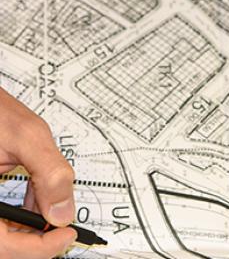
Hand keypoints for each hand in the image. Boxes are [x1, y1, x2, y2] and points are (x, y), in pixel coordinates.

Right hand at [0, 88, 76, 257]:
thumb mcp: (28, 137)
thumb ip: (50, 173)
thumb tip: (64, 211)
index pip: (2, 246)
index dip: (38, 249)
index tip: (67, 235)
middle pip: (2, 245)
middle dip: (36, 240)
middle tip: (65, 227)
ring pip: (2, 233)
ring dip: (29, 225)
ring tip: (54, 207)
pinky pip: (0, 217)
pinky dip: (21, 211)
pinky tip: (37, 196)